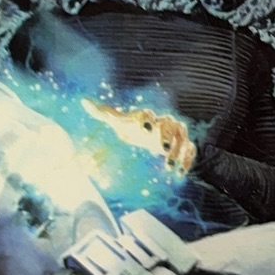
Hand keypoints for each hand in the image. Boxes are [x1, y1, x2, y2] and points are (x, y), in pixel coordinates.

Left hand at [82, 98, 196, 176]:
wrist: (147, 132)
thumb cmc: (131, 126)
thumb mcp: (116, 121)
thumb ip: (103, 113)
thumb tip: (83, 102)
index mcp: (147, 116)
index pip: (149, 115)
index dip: (148, 121)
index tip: (146, 129)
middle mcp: (164, 121)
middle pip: (169, 126)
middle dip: (166, 136)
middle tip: (162, 148)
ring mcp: (175, 133)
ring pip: (182, 138)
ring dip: (178, 151)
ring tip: (170, 167)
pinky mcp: (182, 144)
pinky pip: (190, 150)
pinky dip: (188, 160)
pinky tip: (181, 173)